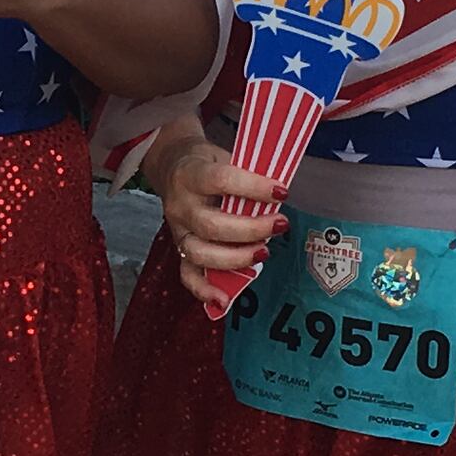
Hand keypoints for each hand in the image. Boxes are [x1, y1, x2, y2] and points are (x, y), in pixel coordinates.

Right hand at [147, 124, 282, 290]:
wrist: (173, 167)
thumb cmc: (206, 162)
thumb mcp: (223, 155)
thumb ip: (246, 174)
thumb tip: (278, 195)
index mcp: (191, 175)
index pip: (222, 180)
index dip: (253, 187)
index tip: (282, 192)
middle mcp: (180, 205)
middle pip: (212, 225)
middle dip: (251, 229)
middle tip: (280, 225)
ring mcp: (178, 231)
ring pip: (201, 253)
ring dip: (236, 258)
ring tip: (264, 251)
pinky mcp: (179, 250)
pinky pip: (187, 275)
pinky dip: (204, 291)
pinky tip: (224, 301)